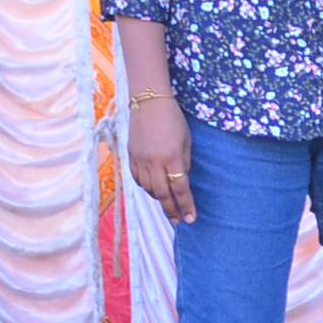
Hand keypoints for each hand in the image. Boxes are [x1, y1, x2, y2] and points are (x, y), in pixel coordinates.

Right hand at [127, 96, 195, 225]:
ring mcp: (140, 160)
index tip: (191, 218)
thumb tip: (182, 180)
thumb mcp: (186, 139)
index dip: (186, 205)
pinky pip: (137, 179)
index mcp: (171, 157)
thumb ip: (185, 162)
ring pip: (148, 188)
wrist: (149, 101)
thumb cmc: (173, 118)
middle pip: (162, 194)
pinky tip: (152, 189)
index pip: (180, 188)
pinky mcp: (131, 156)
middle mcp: (154, 162)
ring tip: (168, 204)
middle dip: (171, 209)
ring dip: (158, 198)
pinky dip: (145, 187)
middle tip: (178, 220)